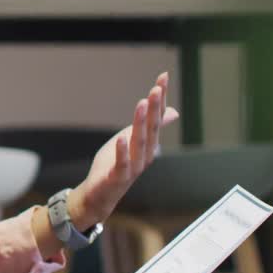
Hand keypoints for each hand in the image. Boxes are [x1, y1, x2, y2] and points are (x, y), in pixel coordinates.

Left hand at [70, 72, 179, 228]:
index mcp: (148, 144)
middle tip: (156, 88)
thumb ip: (150, 126)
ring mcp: (132, 166)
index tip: (163, 77)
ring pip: (139, 143)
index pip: (157, 117)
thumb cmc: (116, 166)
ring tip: (142, 103)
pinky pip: (122, 163)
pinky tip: (122, 138)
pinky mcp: (117, 177)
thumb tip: (172, 110)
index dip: (160, 98)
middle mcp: (145, 154)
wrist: (100, 195)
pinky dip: (122, 151)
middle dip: (155, 108)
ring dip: (141, 123)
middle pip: (152, 128)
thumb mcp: (133, 141)